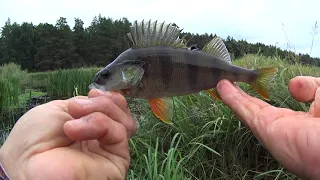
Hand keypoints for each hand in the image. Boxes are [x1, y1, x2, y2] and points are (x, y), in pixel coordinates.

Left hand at [0, 90, 136, 179]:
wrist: (25, 165)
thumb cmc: (33, 140)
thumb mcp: (58, 109)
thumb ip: (84, 104)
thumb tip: (97, 101)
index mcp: (90, 126)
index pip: (114, 109)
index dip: (108, 98)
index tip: (93, 92)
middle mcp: (102, 138)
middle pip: (122, 113)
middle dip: (104, 101)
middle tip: (78, 106)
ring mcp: (109, 150)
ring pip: (123, 121)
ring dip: (100, 109)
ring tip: (75, 113)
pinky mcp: (116, 161)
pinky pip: (118, 133)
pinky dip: (99, 122)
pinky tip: (76, 128)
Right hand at [217, 76, 319, 179]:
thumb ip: (310, 86)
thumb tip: (291, 85)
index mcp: (298, 121)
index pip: (274, 107)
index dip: (261, 95)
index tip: (253, 84)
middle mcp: (281, 127)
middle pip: (254, 108)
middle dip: (241, 96)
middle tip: (229, 83)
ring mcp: (270, 128)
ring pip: (246, 108)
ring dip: (232, 95)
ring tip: (221, 83)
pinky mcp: (263, 127)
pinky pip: (244, 109)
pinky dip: (231, 97)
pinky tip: (221, 87)